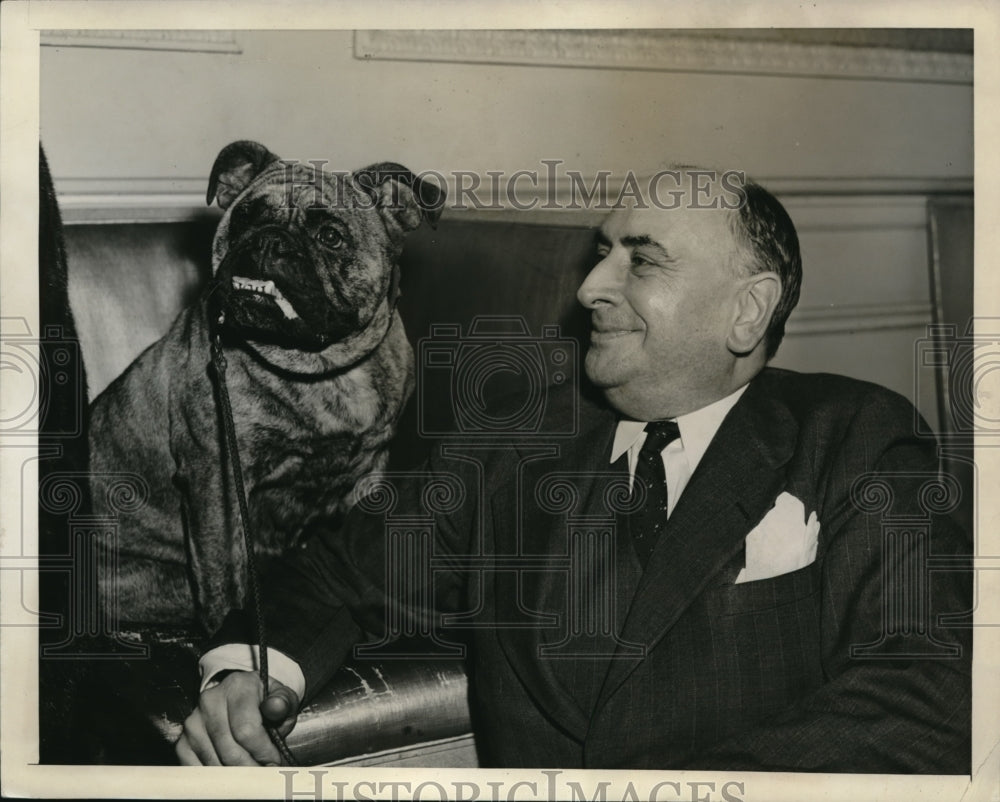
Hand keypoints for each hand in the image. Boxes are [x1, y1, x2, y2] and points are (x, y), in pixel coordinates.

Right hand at [175, 670, 298, 765]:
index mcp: (237, 686)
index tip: (274, 761)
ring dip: (235, 775)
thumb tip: (276, 707)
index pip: (246, 729)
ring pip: (214, 763)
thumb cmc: (264, 702)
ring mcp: (193, 722)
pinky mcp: (183, 741)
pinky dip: (215, 778)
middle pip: (229, 750)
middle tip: (264, 772)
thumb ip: (283, 703)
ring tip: (251, 772)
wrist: (241, 698)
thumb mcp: (281, 697)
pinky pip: (197, 769)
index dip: (263, 752)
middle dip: (251, 768)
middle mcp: (210, 701)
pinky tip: (231, 773)